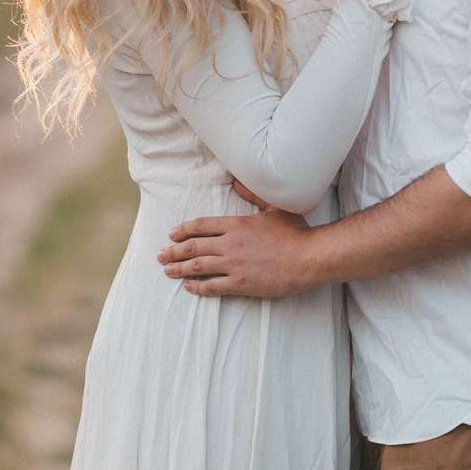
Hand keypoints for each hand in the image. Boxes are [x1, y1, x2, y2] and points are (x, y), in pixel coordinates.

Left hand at [157, 184, 321, 297]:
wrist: (309, 257)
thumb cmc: (295, 232)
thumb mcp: (274, 207)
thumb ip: (252, 194)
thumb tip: (236, 182)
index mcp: (236, 224)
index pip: (201, 225)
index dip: (183, 230)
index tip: (172, 235)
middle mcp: (230, 244)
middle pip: (193, 246)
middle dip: (174, 251)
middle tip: (161, 255)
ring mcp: (234, 265)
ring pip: (198, 266)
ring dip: (180, 269)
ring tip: (168, 270)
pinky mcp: (241, 284)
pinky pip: (213, 286)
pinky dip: (198, 287)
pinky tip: (189, 287)